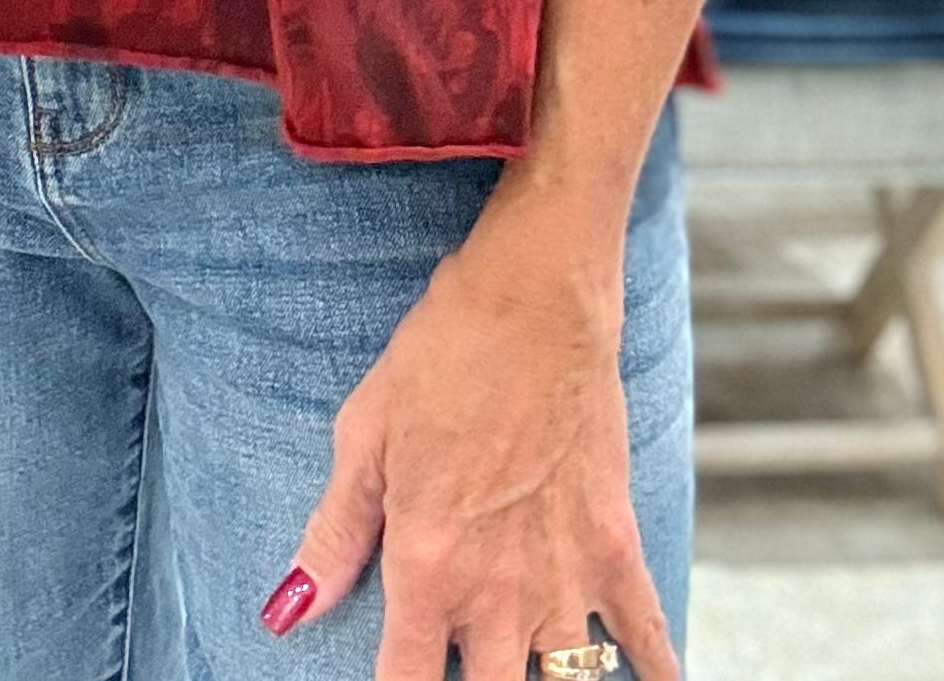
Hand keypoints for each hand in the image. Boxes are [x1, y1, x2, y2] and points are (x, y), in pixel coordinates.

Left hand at [265, 185, 676, 678]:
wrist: (534, 299)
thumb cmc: (441, 353)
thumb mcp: (365, 434)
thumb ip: (334, 533)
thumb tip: (287, 610)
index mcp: (426, 565)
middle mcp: (497, 588)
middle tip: (465, 673)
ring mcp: (564, 573)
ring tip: (528, 674)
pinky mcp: (615, 543)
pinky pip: (645, 632)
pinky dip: (655, 670)